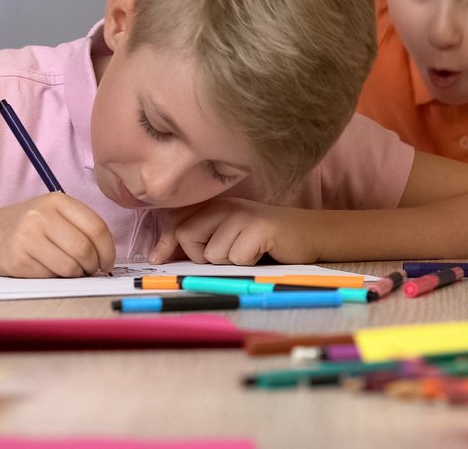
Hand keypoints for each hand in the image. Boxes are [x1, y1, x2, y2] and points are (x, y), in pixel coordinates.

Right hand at [0, 193, 116, 276]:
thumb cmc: (25, 226)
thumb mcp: (52, 213)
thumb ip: (79, 226)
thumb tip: (106, 254)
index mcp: (56, 200)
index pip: (97, 227)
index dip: (108, 249)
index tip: (108, 261)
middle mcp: (41, 215)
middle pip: (85, 248)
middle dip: (93, 265)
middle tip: (91, 270)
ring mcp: (27, 237)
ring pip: (70, 266)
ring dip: (77, 275)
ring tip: (71, 271)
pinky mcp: (18, 260)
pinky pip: (51, 276)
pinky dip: (56, 278)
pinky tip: (49, 270)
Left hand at [148, 198, 319, 265]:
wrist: (310, 234)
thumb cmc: (265, 241)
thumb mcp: (228, 238)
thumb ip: (198, 241)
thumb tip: (158, 255)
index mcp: (215, 206)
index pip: (175, 220)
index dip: (165, 242)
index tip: (158, 258)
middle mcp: (225, 205)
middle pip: (187, 235)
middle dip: (200, 255)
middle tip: (226, 255)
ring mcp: (242, 214)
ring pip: (212, 252)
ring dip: (228, 261)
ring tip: (248, 251)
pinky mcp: (259, 227)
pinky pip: (236, 257)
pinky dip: (248, 262)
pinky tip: (261, 252)